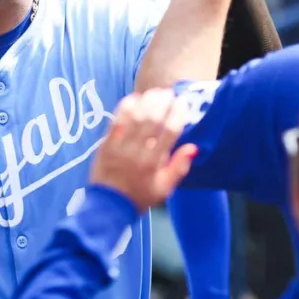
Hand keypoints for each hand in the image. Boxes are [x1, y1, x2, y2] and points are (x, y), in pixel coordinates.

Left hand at [89, 89, 197, 212]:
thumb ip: (179, 167)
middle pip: (152, 121)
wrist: (108, 205)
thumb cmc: (140, 196)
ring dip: (145, 102)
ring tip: (154, 92)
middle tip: (168, 92)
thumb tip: (193, 148)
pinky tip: (133, 98)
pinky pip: (116, 122)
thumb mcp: (165, 188)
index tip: (183, 102)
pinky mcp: (105, 144)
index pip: (169, 133)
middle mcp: (138, 152)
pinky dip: (124, 108)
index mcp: (155, 163)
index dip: (177, 115)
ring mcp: (120, 147)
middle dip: (162, 103)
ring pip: (134, 118)